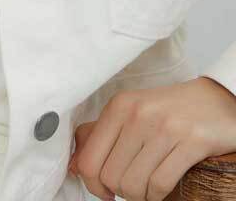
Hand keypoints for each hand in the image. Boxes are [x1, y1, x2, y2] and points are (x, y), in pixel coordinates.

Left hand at [67, 76, 235, 199]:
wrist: (215, 99)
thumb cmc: (169, 110)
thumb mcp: (130, 112)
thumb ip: (99, 135)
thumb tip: (74, 165)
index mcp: (119, 106)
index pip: (89, 159)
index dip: (93, 184)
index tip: (104, 189)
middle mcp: (138, 114)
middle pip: (111, 177)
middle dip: (119, 191)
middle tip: (131, 187)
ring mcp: (165, 128)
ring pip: (134, 185)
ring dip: (140, 196)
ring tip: (147, 187)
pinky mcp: (191, 142)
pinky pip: (161, 185)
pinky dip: (158, 196)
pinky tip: (160, 188)